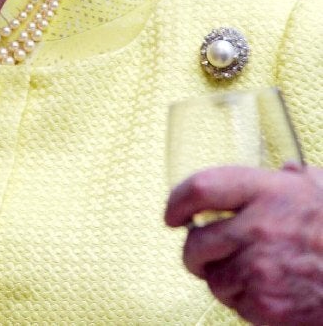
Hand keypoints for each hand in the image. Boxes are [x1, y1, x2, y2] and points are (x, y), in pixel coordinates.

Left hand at [165, 165, 322, 324]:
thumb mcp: (319, 187)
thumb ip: (293, 177)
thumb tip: (284, 171)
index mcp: (266, 191)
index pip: (200, 188)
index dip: (176, 200)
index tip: (171, 213)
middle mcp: (257, 229)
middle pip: (196, 242)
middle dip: (192, 249)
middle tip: (199, 248)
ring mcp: (260, 270)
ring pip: (212, 278)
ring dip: (218, 276)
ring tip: (240, 269)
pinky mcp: (267, 307)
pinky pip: (233, 304)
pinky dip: (239, 300)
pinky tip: (260, 289)